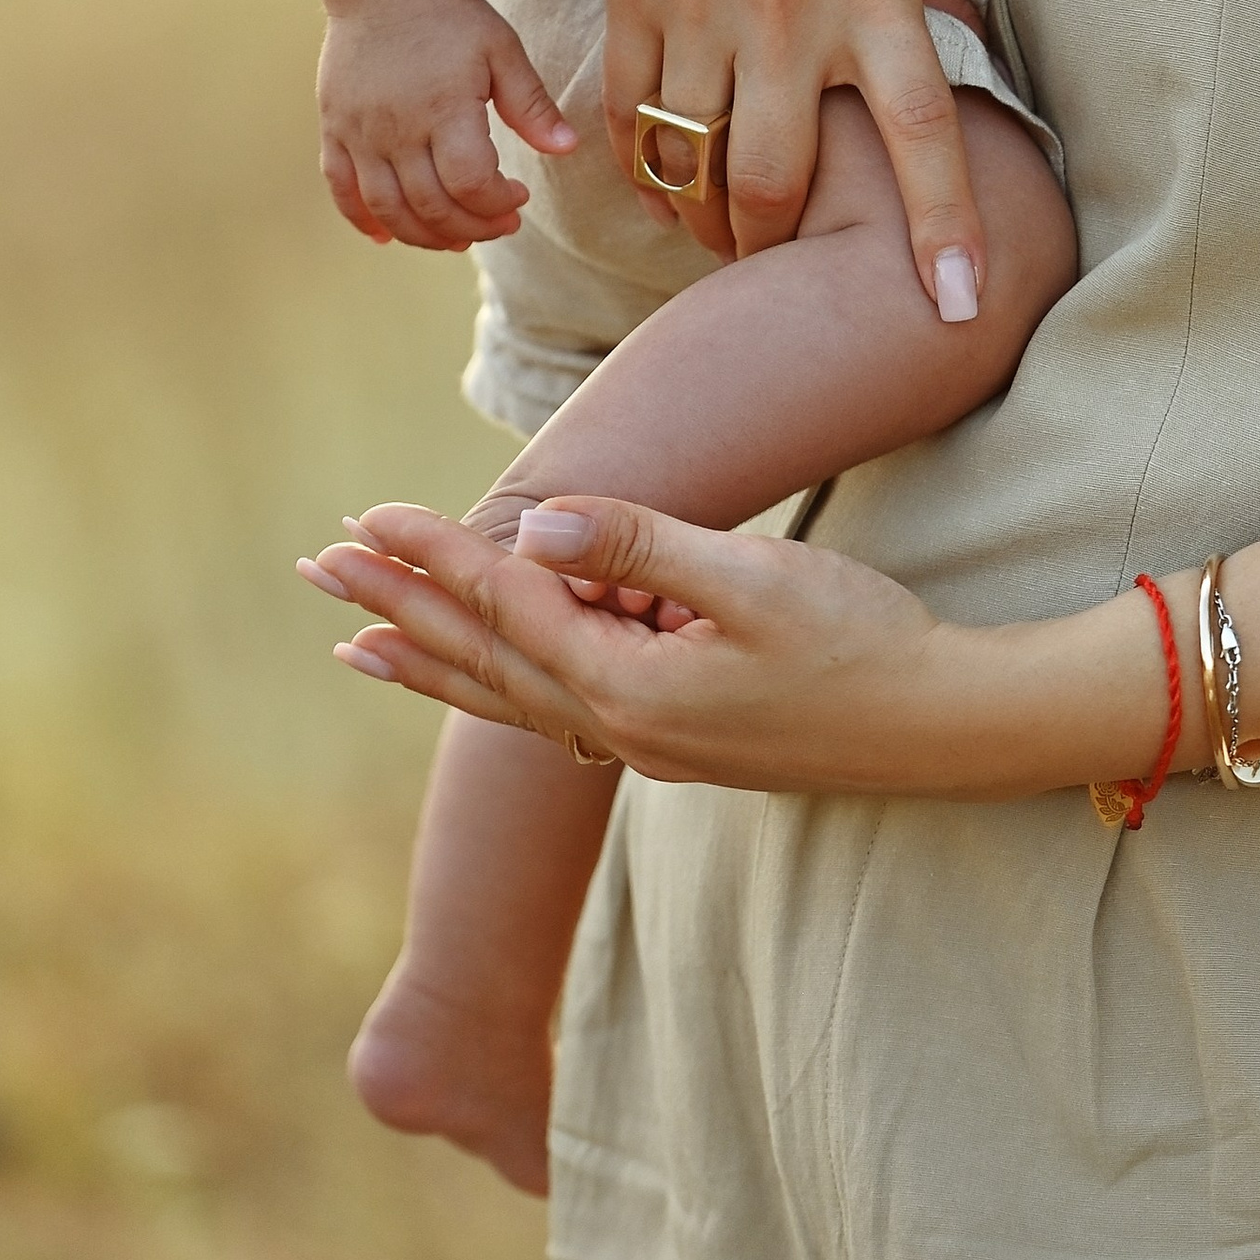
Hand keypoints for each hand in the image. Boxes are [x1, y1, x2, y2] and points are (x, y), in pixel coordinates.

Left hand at [297, 493, 1179, 796]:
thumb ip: (642, 547)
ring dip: (432, 653)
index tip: (363, 516)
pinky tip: (481, 671)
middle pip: (483, 659)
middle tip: (317, 571)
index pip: (508, 605)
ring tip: (355, 638)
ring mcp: (645, 743)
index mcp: (631, 690)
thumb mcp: (756, 580)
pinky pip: (555, 705)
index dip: (434, 555)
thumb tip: (533, 525)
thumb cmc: (862, 642)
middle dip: (398, 610)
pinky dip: (499, 680)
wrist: (941, 728)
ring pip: (510, 690)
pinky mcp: (675, 737)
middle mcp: (620, 728)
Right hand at [317, 0, 578, 249]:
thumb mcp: (502, 51)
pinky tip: (384, 236)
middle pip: (430, 206)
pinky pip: (341, 188)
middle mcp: (397, 128)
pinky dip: (361, 219)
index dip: (497, 204)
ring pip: (386, 208)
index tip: (519, 196)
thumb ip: (532, 104)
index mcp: (444, 108)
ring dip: (422, 236)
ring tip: (455, 238)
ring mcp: (360, 132)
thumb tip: (567, 148)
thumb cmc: (451, 15)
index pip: (470, 183)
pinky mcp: (335, 128)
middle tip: (498, 225)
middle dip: (471, 227)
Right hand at [518, 0, 988, 298]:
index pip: (922, 125)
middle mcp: (788, 8)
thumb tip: (983, 65)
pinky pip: (631, 120)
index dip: (943, 221)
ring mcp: (701, 7)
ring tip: (721, 232)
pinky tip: (661, 179)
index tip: (958, 302)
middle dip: (776, 246)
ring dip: (707, 219)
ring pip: (698, 163)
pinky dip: (645, 166)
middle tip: (780, 265)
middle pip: (780, 180)